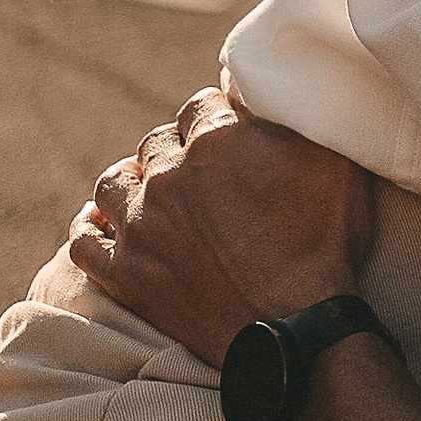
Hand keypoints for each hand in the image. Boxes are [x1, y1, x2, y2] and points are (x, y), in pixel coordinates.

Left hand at [68, 92, 376, 368]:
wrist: (292, 328)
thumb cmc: (322, 244)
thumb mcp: (336, 164)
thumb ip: (303, 119)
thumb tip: (288, 92)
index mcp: (216, 140)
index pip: (200, 104)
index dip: (216, 114)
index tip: (228, 130)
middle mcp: (168, 176)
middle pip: (155, 142)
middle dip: (175, 149)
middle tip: (199, 170)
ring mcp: (140, 227)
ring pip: (113, 184)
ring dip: (130, 182)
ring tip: (149, 192)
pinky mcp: (125, 274)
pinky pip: (84, 243)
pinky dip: (89, 230)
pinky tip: (100, 224)